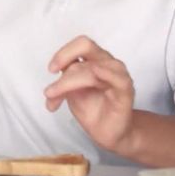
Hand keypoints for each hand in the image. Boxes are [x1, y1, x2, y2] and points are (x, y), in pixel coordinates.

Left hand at [44, 36, 135, 152]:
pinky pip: (119, 78)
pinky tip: (96, 73)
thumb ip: (60, 85)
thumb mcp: (69, 94)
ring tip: (55, 96)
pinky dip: (106, 73)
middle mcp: (106, 63)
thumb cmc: (92, 107)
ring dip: (69, 81)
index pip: (80, 44)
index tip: (51, 69)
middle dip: (64, 58)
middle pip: (86, 46)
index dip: (63, 52)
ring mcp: (117, 76)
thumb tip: (49, 92)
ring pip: (92, 67)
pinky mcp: (125, 92)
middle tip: (52, 73)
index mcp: (93, 60)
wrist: (106, 131)